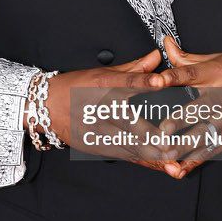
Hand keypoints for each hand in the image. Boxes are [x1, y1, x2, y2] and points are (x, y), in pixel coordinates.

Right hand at [38, 49, 185, 178]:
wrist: (47, 106)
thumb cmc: (76, 87)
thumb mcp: (104, 73)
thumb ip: (134, 68)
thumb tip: (157, 56)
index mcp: (103, 84)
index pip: (127, 81)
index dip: (144, 82)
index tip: (161, 82)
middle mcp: (101, 107)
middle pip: (129, 119)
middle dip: (152, 130)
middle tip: (174, 137)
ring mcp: (98, 129)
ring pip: (128, 142)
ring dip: (152, 150)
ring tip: (174, 155)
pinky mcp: (97, 145)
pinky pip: (124, 154)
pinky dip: (143, 160)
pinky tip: (160, 164)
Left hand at [146, 36, 221, 178]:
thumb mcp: (217, 59)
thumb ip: (187, 58)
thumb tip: (165, 44)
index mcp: (214, 74)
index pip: (191, 74)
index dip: (174, 76)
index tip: (158, 80)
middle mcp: (221, 97)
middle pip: (196, 110)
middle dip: (177, 121)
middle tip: (161, 130)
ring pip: (202, 135)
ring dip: (182, 145)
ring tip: (164, 153)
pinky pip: (211, 149)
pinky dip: (195, 160)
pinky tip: (179, 168)